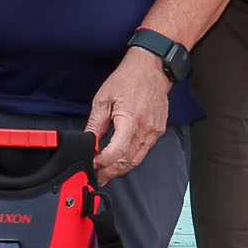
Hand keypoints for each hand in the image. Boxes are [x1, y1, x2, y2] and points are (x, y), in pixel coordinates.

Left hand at [89, 48, 174, 175]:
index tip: (92, 165)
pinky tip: (120, 161)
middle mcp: (146, 129)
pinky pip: (144, 152)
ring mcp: (154, 132)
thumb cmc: (129, 79)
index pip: (117, 151)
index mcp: (131, 120)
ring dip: (121, 169)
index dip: (103, 163)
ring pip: (137, 159)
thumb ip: (95, 124)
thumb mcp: (103, 99)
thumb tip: (89, 142)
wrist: (152, 69)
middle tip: (97, 178)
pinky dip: (131, 160)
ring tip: (106, 173)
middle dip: (111, 172)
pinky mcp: (158, 131)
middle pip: (128, 161)